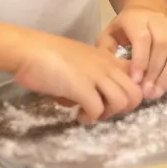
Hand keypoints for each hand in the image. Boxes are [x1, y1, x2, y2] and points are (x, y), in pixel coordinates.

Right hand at [12, 32, 142, 123]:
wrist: (30, 49)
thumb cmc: (50, 56)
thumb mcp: (80, 62)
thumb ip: (90, 78)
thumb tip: (88, 102)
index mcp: (108, 58)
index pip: (136, 75)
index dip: (128, 92)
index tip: (111, 99)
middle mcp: (107, 66)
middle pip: (135, 93)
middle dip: (122, 109)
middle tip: (102, 111)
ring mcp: (96, 76)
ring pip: (123, 101)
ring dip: (107, 114)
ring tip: (90, 114)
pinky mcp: (81, 87)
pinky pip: (98, 109)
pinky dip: (90, 118)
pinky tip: (79, 115)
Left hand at [98, 7, 166, 101]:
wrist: (144, 11)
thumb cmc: (124, 28)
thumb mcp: (109, 35)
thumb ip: (106, 51)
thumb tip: (113, 72)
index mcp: (138, 19)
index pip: (143, 38)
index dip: (141, 60)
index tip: (136, 81)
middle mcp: (160, 21)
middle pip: (164, 44)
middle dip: (156, 71)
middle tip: (148, 92)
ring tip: (160, 92)